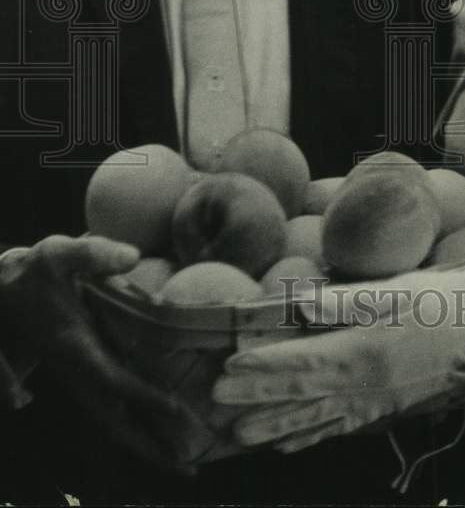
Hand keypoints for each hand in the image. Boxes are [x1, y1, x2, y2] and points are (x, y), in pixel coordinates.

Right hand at [0, 235, 208, 473]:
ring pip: (111, 421)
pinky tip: (159, 432)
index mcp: (73, 346)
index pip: (113, 379)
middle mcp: (76, 371)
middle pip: (114, 420)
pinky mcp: (79, 375)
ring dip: (145, 444)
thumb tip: (133, 257)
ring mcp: (76, 378)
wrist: (2, 291)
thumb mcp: (59, 252)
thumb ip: (94, 254)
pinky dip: (134, 425)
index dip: (144, 396)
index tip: (177, 410)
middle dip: (149, 446)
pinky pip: (109, 409)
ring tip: (183, 465)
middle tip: (188, 469)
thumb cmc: (33, 270)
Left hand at [213, 267, 464, 452]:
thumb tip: (298, 304)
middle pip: (300, 394)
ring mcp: (375, 402)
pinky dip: (312, 435)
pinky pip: (341, 427)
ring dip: (276, 425)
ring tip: (242, 435)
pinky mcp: (388, 409)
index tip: (227, 368)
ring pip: (316, 418)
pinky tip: (291, 442)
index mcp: (362, 349)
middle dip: (258, 398)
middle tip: (217, 404)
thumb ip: (346, 300)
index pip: (300, 362)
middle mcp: (363, 383)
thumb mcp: (398, 290)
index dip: (262, 367)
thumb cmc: (448, 306)